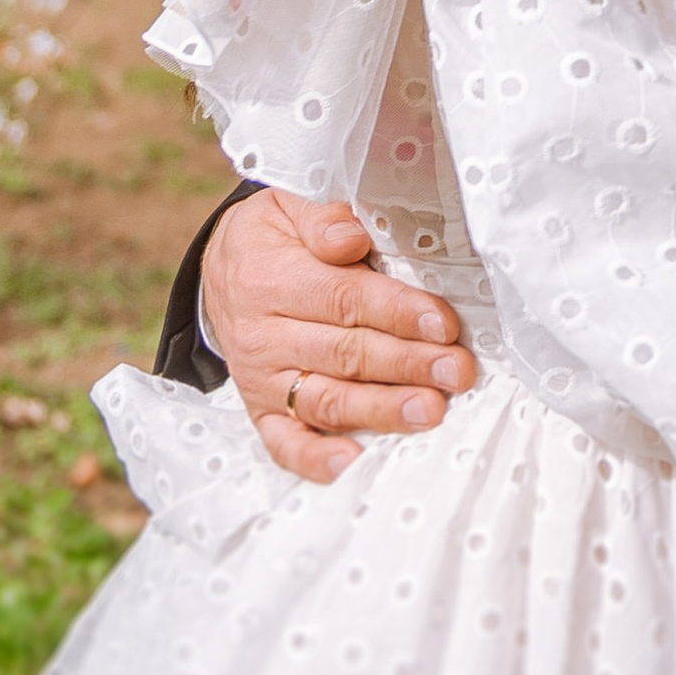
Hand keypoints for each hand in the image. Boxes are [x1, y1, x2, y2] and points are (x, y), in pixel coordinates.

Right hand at [201, 188, 475, 483]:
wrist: (220, 272)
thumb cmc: (271, 240)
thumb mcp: (285, 209)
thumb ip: (321, 220)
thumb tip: (351, 238)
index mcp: (271, 280)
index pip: (344, 299)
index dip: (397, 312)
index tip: (443, 324)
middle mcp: (263, 336)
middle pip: (344, 354)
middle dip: (407, 364)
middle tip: (456, 371)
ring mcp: (261, 380)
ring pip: (326, 400)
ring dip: (381, 410)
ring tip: (429, 412)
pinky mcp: (261, 411)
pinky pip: (284, 443)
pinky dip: (315, 459)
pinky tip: (352, 465)